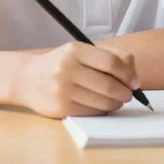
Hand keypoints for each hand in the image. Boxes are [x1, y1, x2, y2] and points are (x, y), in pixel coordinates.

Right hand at [12, 41, 140, 117]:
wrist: (27, 79)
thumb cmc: (62, 64)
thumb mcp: (82, 52)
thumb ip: (110, 57)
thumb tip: (134, 77)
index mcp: (76, 51)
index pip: (111, 63)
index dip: (128, 74)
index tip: (135, 82)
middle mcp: (68, 69)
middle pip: (108, 85)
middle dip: (125, 93)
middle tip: (128, 94)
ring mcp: (63, 90)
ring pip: (102, 102)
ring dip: (116, 103)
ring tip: (116, 100)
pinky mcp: (60, 108)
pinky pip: (91, 112)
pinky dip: (102, 111)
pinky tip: (101, 105)